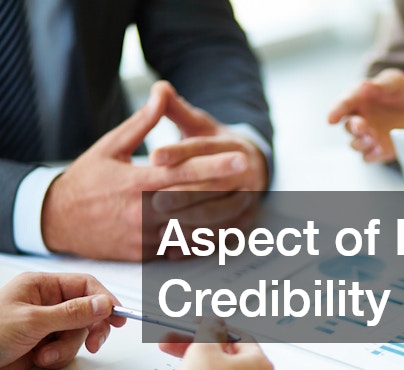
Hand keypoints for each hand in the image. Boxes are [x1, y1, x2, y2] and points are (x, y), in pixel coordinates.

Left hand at [0, 273, 124, 369]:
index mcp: (41, 286)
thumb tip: (104, 303)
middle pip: (87, 311)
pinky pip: (67, 349)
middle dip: (89, 329)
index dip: (105, 299)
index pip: (85, 286)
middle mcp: (46, 303)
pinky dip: (57, 358)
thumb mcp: (32, 322)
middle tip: (94, 342)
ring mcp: (45, 325)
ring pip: (78, 334)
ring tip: (44, 355)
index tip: (118, 316)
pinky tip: (38, 360)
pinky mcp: (44, 345)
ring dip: (66, 348)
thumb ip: (72, 313)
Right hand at [41, 82, 260, 260]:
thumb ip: (142, 123)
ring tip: (246, 205)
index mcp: (136, 182)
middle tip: (254, 181)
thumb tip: (162, 92)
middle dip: (227, 192)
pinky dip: (205, 240)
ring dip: (222, 218)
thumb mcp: (110, 146)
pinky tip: (224, 229)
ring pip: (194, 229)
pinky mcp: (145, 254)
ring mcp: (145, 236)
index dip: (214, 166)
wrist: (57, 220)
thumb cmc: (86, 179)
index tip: (240, 159)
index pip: (183, 173)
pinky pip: (182, 248)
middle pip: (195, 202)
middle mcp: (143, 212)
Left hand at [149, 82, 267, 241]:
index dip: (179, 152)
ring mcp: (249, 200)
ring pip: (219, 213)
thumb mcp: (198, 125)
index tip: (154, 157)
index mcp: (233, 146)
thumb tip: (160, 87)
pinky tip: (175, 248)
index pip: (204, 149)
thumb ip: (177, 110)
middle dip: (182, 194)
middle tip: (153, 201)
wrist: (251, 167)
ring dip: (190, 222)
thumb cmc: (214, 146)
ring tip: (161, 227)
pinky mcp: (246, 222)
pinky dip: (199, 243)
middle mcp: (247, 173)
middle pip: (213, 185)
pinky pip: (223, 236)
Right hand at [328, 68, 403, 162]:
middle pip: (348, 127)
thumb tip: (366, 85)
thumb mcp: (395, 81)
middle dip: (353, 128)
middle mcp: (360, 119)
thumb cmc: (401, 92)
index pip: (343, 104)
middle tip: (362, 126)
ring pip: (356, 144)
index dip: (336, 111)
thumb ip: (382, 84)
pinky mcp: (378, 150)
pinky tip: (380, 149)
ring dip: (361, 142)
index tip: (332, 119)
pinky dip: (372, 155)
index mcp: (358, 99)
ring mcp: (368, 136)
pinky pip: (369, 157)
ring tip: (373, 137)